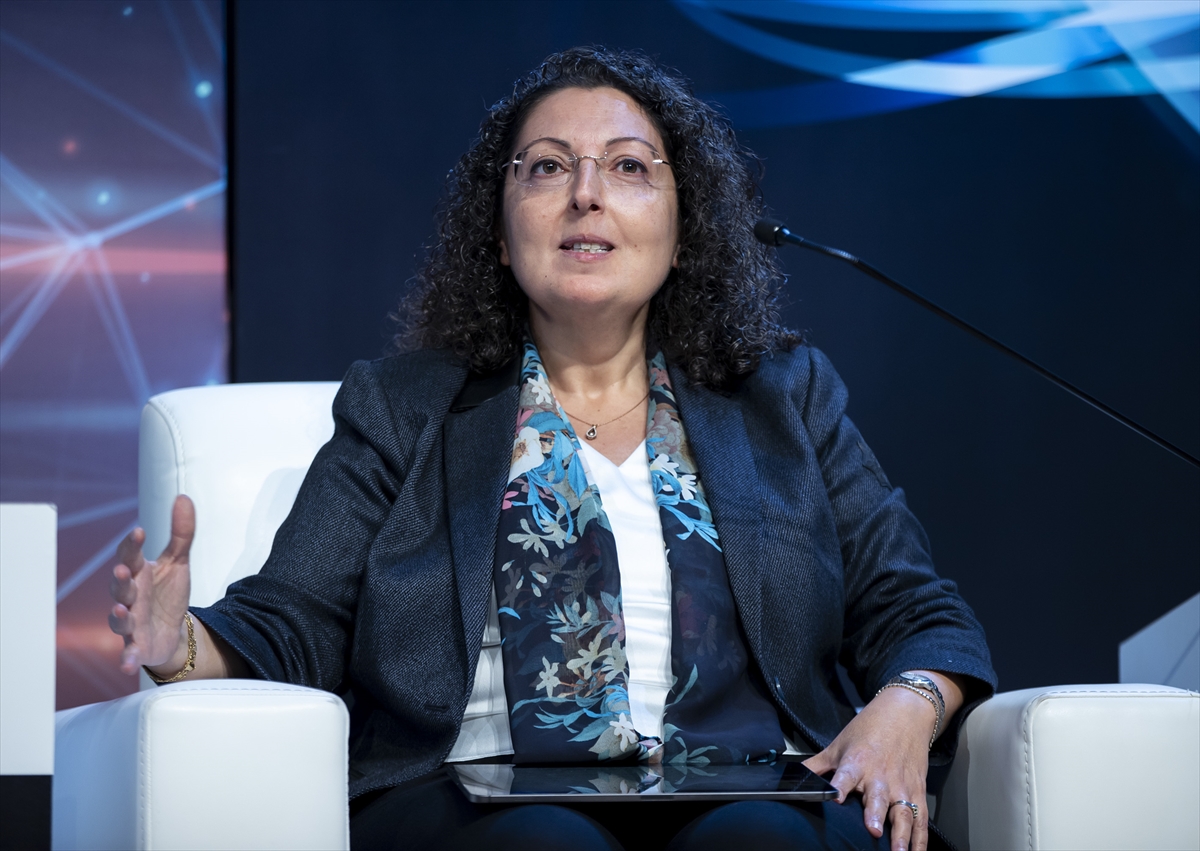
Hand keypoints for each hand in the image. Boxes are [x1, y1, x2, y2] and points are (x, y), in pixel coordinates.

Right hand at [109, 495, 193, 674]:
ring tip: (120, 609)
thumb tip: (183, 497)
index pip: (130, 555)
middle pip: (120, 587)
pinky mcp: (136, 646)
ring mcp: (130, 622)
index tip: (141, 531)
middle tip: (123, 570)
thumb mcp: (179, 561)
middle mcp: (129, 597)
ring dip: (118, 615)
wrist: (172, 629)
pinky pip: (129, 653)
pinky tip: (128, 664)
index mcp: (138, 573)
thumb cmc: (167, 592)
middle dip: (120, 580)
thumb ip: (181, 532)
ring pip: (119, 618)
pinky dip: (128, 658)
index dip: (133, 544)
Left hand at [803, 686, 936, 850]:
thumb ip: (815, 766)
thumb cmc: (869, 729)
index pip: (845, 776)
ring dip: (903, 833)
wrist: (905, 713)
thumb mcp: (838, 745)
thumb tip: (791, 778)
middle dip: (875, 814)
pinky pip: (921, 819)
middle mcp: (880, 776)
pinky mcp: (918, 791)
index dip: (839, 787)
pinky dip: (921, 838)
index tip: (835, 798)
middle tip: (874, 831)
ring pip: (903, 811)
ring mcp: (901, 785)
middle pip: (878, 797)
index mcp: (857, 762)